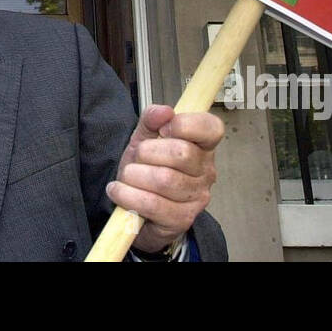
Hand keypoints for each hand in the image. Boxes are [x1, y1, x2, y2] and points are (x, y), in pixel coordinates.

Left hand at [108, 104, 222, 253]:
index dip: (186, 124)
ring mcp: (197, 198)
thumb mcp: (145, 139)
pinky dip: (128, 195)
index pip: (211, 128)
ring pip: (164, 180)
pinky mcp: (181, 219)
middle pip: (181, 153)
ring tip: (127, 176)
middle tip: (138, 156)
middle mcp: (206, 172)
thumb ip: (151, 120)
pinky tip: (119, 191)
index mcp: (202, 146)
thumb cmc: (146, 170)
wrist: (137, 207)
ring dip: (134, 175)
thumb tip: (163, 111)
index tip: (164, 129)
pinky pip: (152, 204)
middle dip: (148, 152)